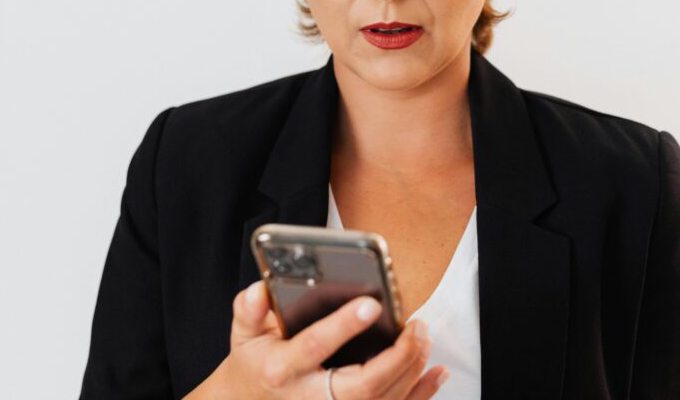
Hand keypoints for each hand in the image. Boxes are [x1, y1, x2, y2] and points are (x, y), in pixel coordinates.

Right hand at [183, 280, 449, 398]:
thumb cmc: (255, 365)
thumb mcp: (244, 335)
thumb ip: (250, 310)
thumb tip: (259, 291)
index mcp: (282, 370)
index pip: (315, 347)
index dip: (344, 326)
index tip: (372, 304)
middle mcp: (310, 398)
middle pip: (360, 387)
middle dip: (396, 357)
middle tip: (415, 326)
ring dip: (410, 370)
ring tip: (423, 336)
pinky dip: (420, 393)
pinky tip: (436, 371)